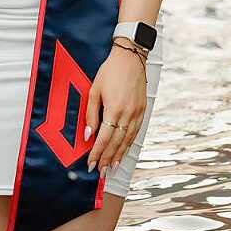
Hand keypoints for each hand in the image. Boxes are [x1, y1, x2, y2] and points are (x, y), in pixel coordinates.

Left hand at [84, 47, 146, 173]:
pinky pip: (136, 132)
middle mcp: (127, 113)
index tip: (91, 164)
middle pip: (116, 143)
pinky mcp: (143, 110)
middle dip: (107, 159)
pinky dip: (129, 144)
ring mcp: (137, 113)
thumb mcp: (94, 90)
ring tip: (113, 168)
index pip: (104, 138)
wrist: (130, 58)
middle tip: (101, 172)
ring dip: (119, 156)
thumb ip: (91, 114)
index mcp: (114, 108)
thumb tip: (88, 135)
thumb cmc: (109, 71)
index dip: (97, 153)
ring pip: (128, 140)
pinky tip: (124, 152)